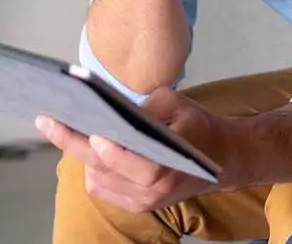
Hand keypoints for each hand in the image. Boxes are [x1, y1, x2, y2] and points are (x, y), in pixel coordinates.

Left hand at [35, 87, 242, 212]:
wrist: (223, 158)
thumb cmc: (200, 127)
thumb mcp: (179, 106)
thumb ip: (147, 108)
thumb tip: (113, 108)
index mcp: (166, 167)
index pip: (130, 163)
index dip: (109, 151)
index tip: (90, 132)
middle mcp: (150, 191)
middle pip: (102, 170)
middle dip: (72, 144)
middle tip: (48, 121)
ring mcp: (141, 201)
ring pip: (96, 180)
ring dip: (81, 155)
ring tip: (68, 127)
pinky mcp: (136, 205)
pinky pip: (101, 188)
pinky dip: (92, 167)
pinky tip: (89, 145)